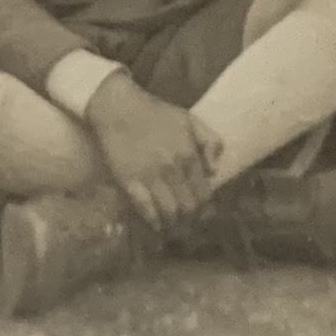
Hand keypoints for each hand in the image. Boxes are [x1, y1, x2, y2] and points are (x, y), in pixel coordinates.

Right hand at [81, 71, 221, 231]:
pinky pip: (145, 209)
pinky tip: (156, 224)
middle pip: (188, 207)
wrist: (120, 109)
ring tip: (174, 226)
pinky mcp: (129, 182)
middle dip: (191, 219)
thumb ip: (210, 142)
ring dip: (173, 223)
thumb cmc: (157, 114)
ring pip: (169, 212)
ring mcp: (150, 178)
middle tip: (189, 223)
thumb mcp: (191, 120)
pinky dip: (153, 221)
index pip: (204, 193)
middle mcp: (172, 170)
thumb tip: (214, 171)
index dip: (205, 207)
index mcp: (189, 155)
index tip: (203, 213)